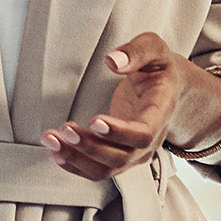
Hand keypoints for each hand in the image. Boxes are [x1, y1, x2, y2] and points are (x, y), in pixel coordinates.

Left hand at [45, 35, 220, 179]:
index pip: (143, 133)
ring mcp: (135, 153)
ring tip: (51, 140)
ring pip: (105, 169)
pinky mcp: (120, 156)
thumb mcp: (154, 49)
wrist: (170, 90)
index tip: (93, 120)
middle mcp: (151, 140)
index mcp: (161, 112)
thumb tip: (113, 60)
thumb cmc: (159, 69)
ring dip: (76, 159)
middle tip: (64, 129)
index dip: (119, 132)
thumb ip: (137, 51)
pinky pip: (97, 170)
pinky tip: (55, 151)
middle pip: (120, 157)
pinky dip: (74, 165)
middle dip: (89, 147)